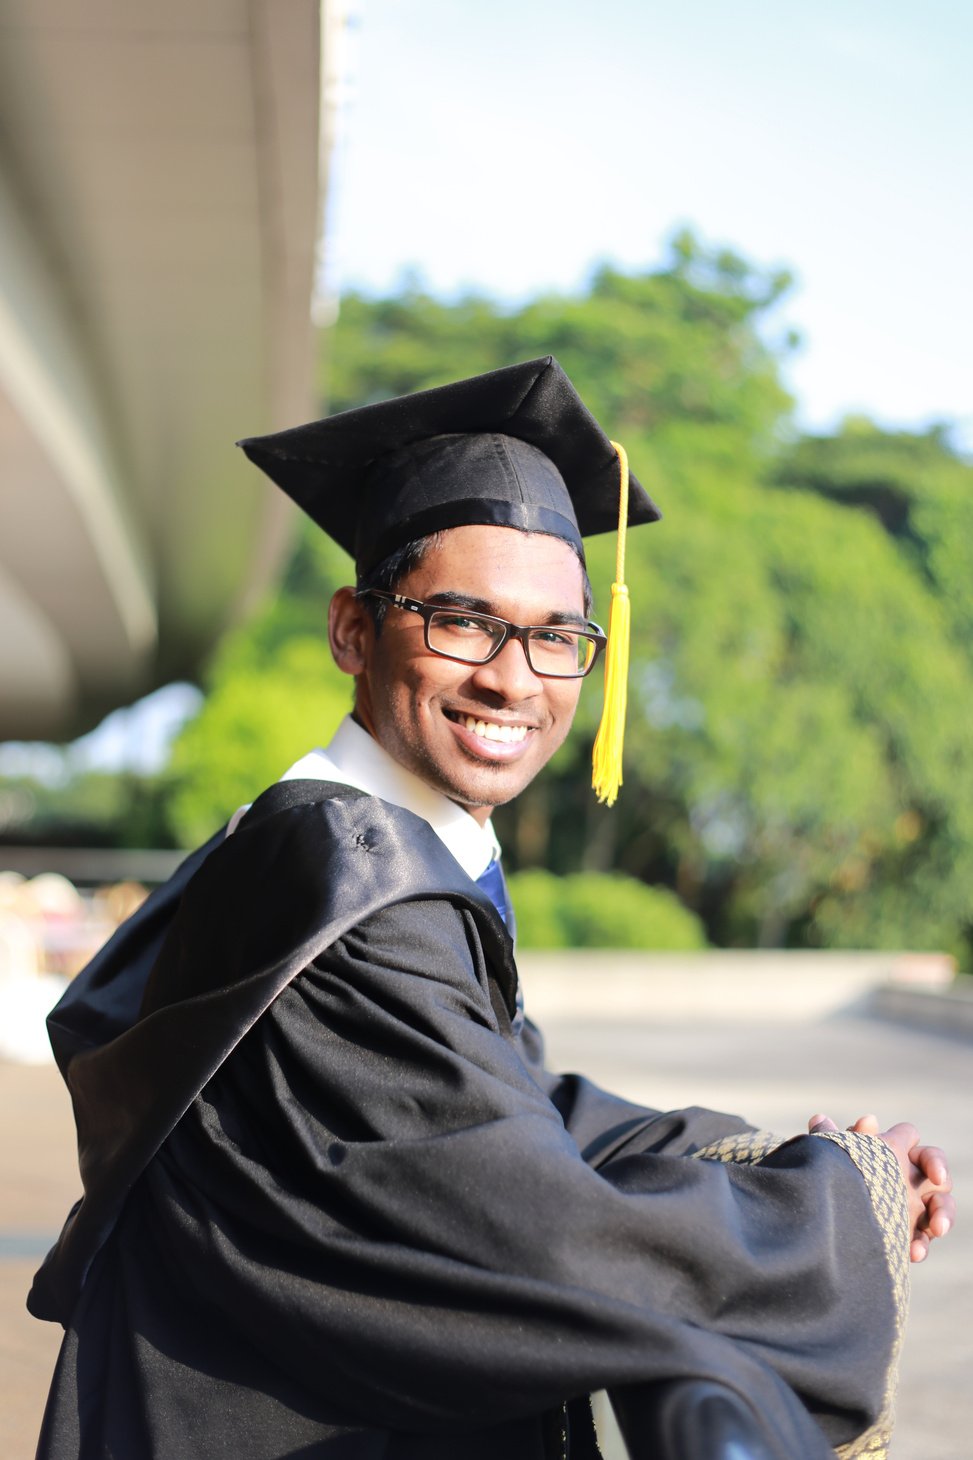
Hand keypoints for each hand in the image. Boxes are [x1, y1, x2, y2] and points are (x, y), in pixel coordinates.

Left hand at [808, 1112, 954, 1262]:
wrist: (825, 1228)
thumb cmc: (829, 1182)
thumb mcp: (826, 1163)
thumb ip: (826, 1142)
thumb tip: (819, 1118)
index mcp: (889, 1153)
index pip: (910, 1138)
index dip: (912, 1141)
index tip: (911, 1154)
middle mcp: (906, 1179)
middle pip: (937, 1170)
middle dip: (940, 1172)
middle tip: (938, 1180)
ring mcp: (911, 1209)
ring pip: (942, 1206)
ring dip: (943, 1215)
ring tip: (937, 1228)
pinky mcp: (909, 1237)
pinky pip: (924, 1240)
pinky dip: (922, 1245)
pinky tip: (913, 1252)